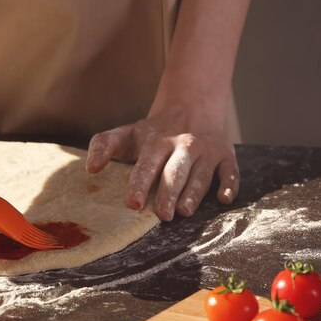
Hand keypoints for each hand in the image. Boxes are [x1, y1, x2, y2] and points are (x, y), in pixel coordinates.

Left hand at [86, 107, 238, 220]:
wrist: (193, 106)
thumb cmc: (155, 131)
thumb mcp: (128, 133)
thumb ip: (104, 146)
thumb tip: (90, 168)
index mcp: (157, 142)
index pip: (147, 163)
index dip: (140, 183)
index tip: (134, 203)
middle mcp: (184, 145)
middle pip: (176, 172)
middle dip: (169, 193)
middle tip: (162, 215)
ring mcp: (207, 151)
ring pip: (201, 175)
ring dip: (194, 193)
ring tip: (184, 211)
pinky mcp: (226, 157)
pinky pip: (230, 172)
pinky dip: (229, 185)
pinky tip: (223, 199)